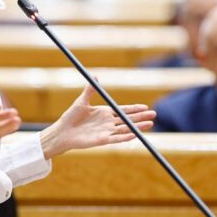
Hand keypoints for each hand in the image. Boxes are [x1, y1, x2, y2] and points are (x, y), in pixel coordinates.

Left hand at [40, 84, 154, 158]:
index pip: (123, 110)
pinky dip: (126, 136)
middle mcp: (108, 122)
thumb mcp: (81, 101)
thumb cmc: (70, 117)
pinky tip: (135, 134)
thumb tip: (95, 77)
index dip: (134, 108)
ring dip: (138, 127)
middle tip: (154, 114)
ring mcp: (106, 131)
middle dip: (141, 117)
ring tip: (151, 124)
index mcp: (104, 113)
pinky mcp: (102, 140)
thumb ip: (89, 90)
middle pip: (128, 119)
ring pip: (126, 129)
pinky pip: (117, 138)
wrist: (63, 132)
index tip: (145, 106)